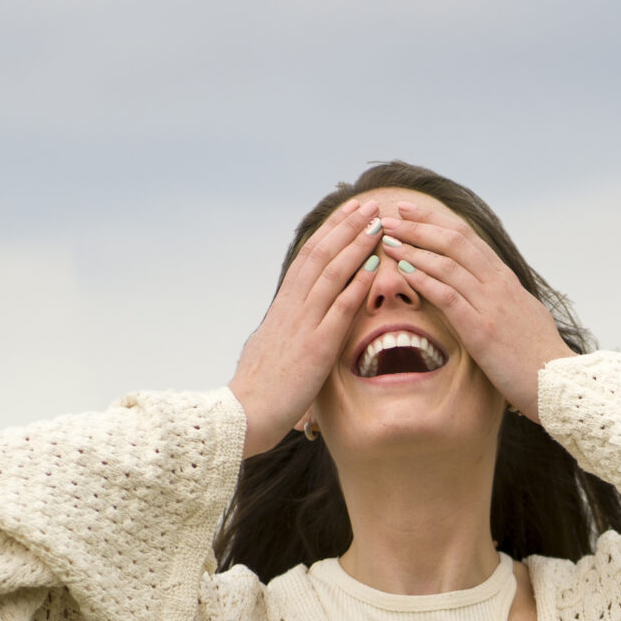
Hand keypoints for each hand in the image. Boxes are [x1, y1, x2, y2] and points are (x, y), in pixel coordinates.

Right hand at [228, 197, 384, 455]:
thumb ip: (281, 330)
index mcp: (282, 308)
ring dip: (356, 244)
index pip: (308, 259)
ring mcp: (303, 325)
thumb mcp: (268, 349)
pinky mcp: (316, 347)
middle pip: (321, 255)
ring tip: (377, 223)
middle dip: (346, 227)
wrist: (243, 416)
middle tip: (369, 204)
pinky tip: (375, 265)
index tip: (349, 213)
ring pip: (331, 273)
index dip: (330, 233)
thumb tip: (283, 320)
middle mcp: (292, 308)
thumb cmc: (256, 390)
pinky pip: (340, 308)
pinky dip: (358, 283)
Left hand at [371, 196, 573, 421]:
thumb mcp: (521, 315)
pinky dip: (423, 280)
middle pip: (454, 241)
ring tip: (388, 241)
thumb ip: (501, 298)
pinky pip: (448, 297)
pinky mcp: (482, 330)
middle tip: (390, 216)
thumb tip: (485, 288)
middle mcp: (498, 284)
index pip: (467, 238)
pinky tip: (403, 272)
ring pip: (448, 264)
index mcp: (505, 279)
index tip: (409, 210)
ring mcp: (491, 305)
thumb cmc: (537, 355)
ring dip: (414, 249)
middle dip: (418, 225)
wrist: (557, 382)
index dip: (435, 221)